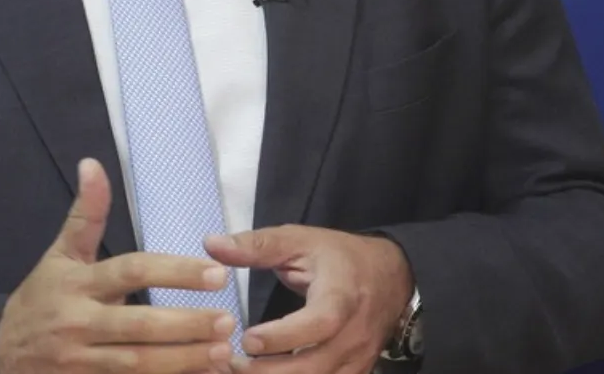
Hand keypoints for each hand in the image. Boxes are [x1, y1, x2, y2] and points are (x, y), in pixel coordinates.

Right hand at [0, 158, 237, 373]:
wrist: (4, 358)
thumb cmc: (42, 299)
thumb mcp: (60, 256)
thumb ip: (85, 215)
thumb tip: (92, 163)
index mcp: (78, 284)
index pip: (132, 273)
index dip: (176, 272)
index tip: (217, 273)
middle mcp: (78, 323)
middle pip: (139, 325)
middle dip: (186, 324)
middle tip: (228, 319)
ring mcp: (80, 361)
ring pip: (137, 362)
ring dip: (182, 359)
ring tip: (221, 352)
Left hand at [204, 226, 412, 373]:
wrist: (393, 277)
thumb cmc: (340, 258)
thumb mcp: (301, 241)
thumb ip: (257, 246)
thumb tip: (211, 244)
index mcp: (342, 296)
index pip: (319, 323)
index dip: (283, 336)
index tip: (247, 339)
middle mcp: (353, 334)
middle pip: (314, 367)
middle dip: (269, 372)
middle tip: (230, 365)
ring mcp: (356, 360)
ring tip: (240, 372)